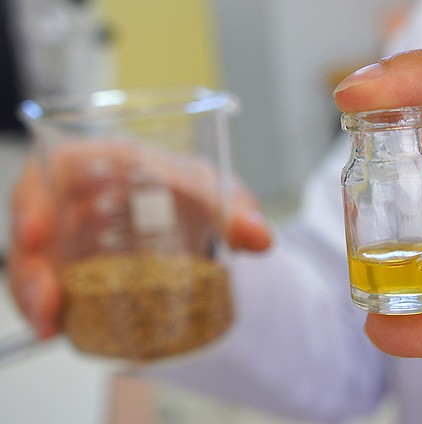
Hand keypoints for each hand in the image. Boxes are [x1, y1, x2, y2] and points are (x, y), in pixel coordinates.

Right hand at [8, 145, 271, 338]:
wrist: (195, 219)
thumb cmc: (193, 192)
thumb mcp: (215, 193)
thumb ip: (236, 209)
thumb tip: (261, 239)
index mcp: (107, 162)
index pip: (59, 168)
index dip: (36, 197)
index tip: (34, 230)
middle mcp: (80, 197)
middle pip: (35, 220)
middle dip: (30, 258)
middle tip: (45, 294)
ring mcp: (72, 235)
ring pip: (36, 258)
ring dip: (35, 291)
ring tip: (51, 321)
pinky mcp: (76, 267)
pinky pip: (53, 284)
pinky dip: (52, 307)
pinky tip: (59, 330)